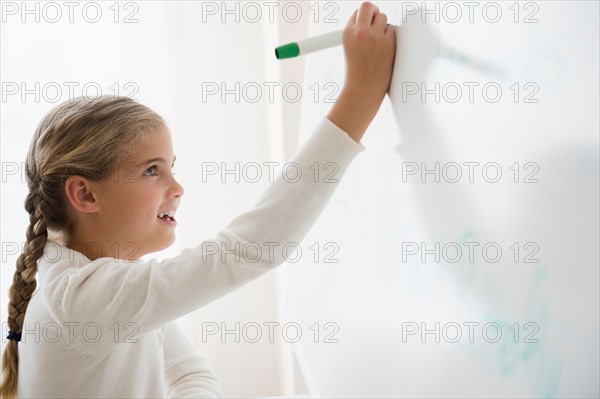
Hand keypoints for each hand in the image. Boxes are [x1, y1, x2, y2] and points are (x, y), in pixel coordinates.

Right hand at [327, 2, 395, 142]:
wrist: (363, 90)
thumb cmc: (356, 74)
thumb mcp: (349, 49)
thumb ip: (358, 34)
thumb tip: (371, 22)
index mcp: (347, 33)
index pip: (357, 13)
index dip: (364, 20)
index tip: (367, 27)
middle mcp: (360, 32)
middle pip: (368, 6)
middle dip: (373, 13)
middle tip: (376, 25)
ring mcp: (375, 36)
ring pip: (383, 18)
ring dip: (383, 27)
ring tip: (379, 44)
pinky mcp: (388, 43)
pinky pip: (392, 31)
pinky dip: (391, 39)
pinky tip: (386, 51)